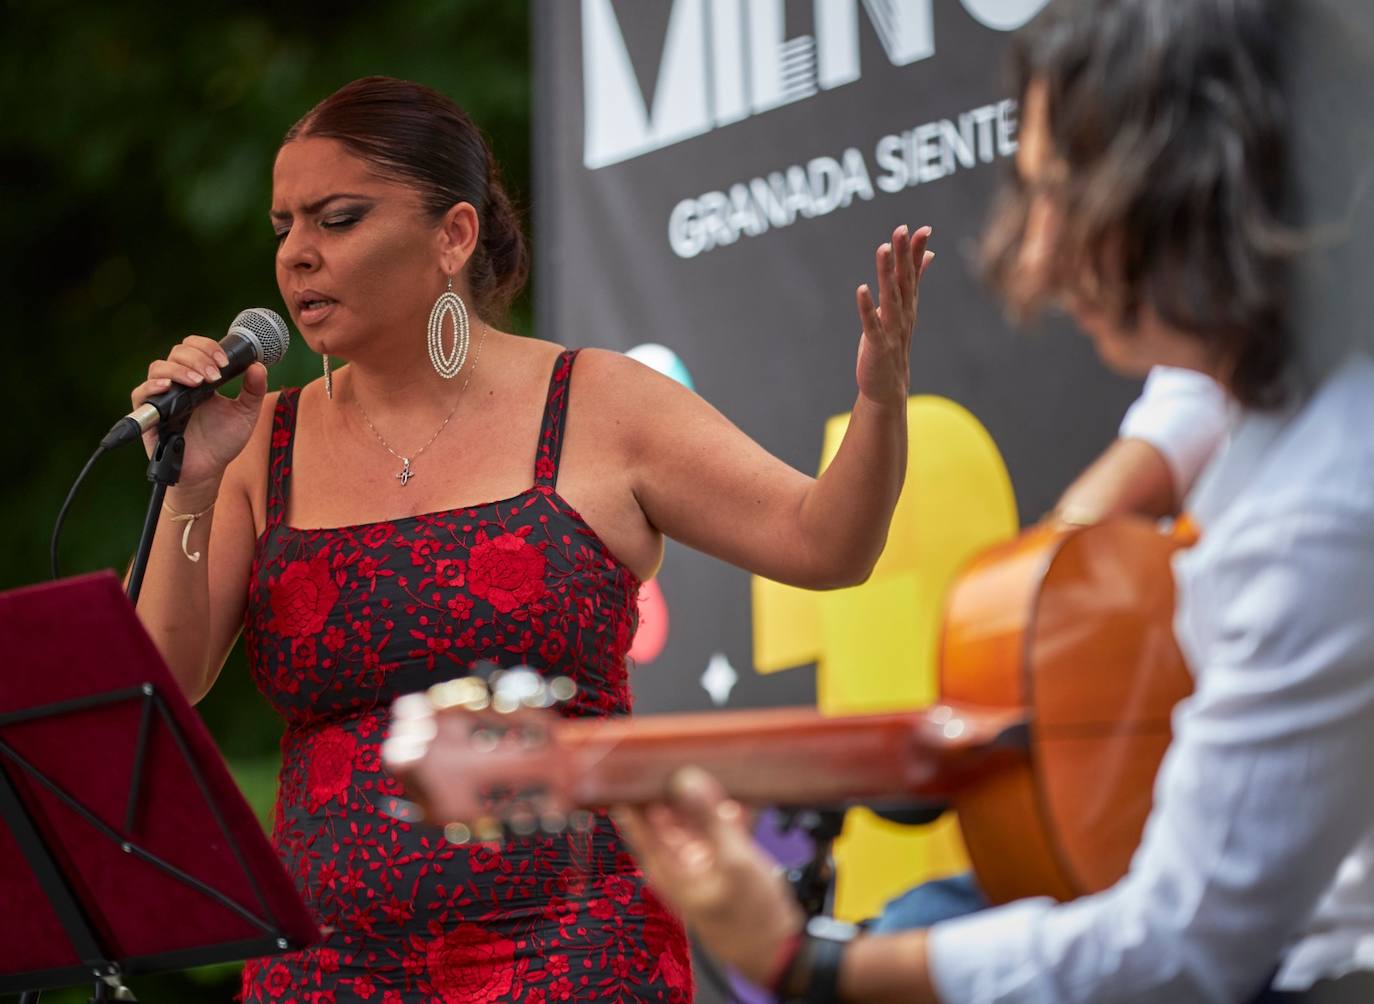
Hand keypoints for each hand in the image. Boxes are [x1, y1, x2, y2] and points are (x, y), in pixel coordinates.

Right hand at [131, 335, 267, 493]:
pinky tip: (169, 388)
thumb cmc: (224, 441)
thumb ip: (254, 390)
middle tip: (215, 375)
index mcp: (201, 376)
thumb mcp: (245, 414)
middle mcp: (180, 382)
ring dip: (180, 370)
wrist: (209, 469)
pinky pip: (141, 392)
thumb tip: (258, 366)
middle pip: (178, 352)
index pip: (196, 347)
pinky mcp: (150, 413)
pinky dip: (153, 386)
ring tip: (199, 383)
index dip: (208, 347)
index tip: (224, 361)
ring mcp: (163, 396)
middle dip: (198, 358)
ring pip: (159, 367)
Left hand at [616, 767, 803, 986]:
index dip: (632, 790)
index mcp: (666, 868)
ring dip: (703, 797)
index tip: (635, 762)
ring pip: (694, 817)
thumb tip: (687, 780)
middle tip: (680, 755)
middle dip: (672, 787)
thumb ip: (711, 819)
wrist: (780, 947)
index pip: (635, 821)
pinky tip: (739, 800)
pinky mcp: (722, 858)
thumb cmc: (751, 920)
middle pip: (665, 814)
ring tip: (713, 771)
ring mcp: (701, 860)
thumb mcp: (733, 862)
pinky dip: (726, 813)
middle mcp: (678, 862)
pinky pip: (718, 827)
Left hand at [855, 225, 933, 407]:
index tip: (923, 228)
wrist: (889, 387)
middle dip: (903, 255)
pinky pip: (871, 324)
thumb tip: (927, 255)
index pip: (914, 274)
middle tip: (901, 229)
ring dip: (886, 273)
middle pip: (904, 281)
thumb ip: (913, 282)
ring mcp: (891, 330)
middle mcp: (904, 315)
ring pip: (890, 297)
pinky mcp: (877, 345)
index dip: (917, 252)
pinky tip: (862, 289)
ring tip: (882, 249)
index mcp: (908, 306)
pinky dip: (867, 307)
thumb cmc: (893, 345)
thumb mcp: (904, 310)